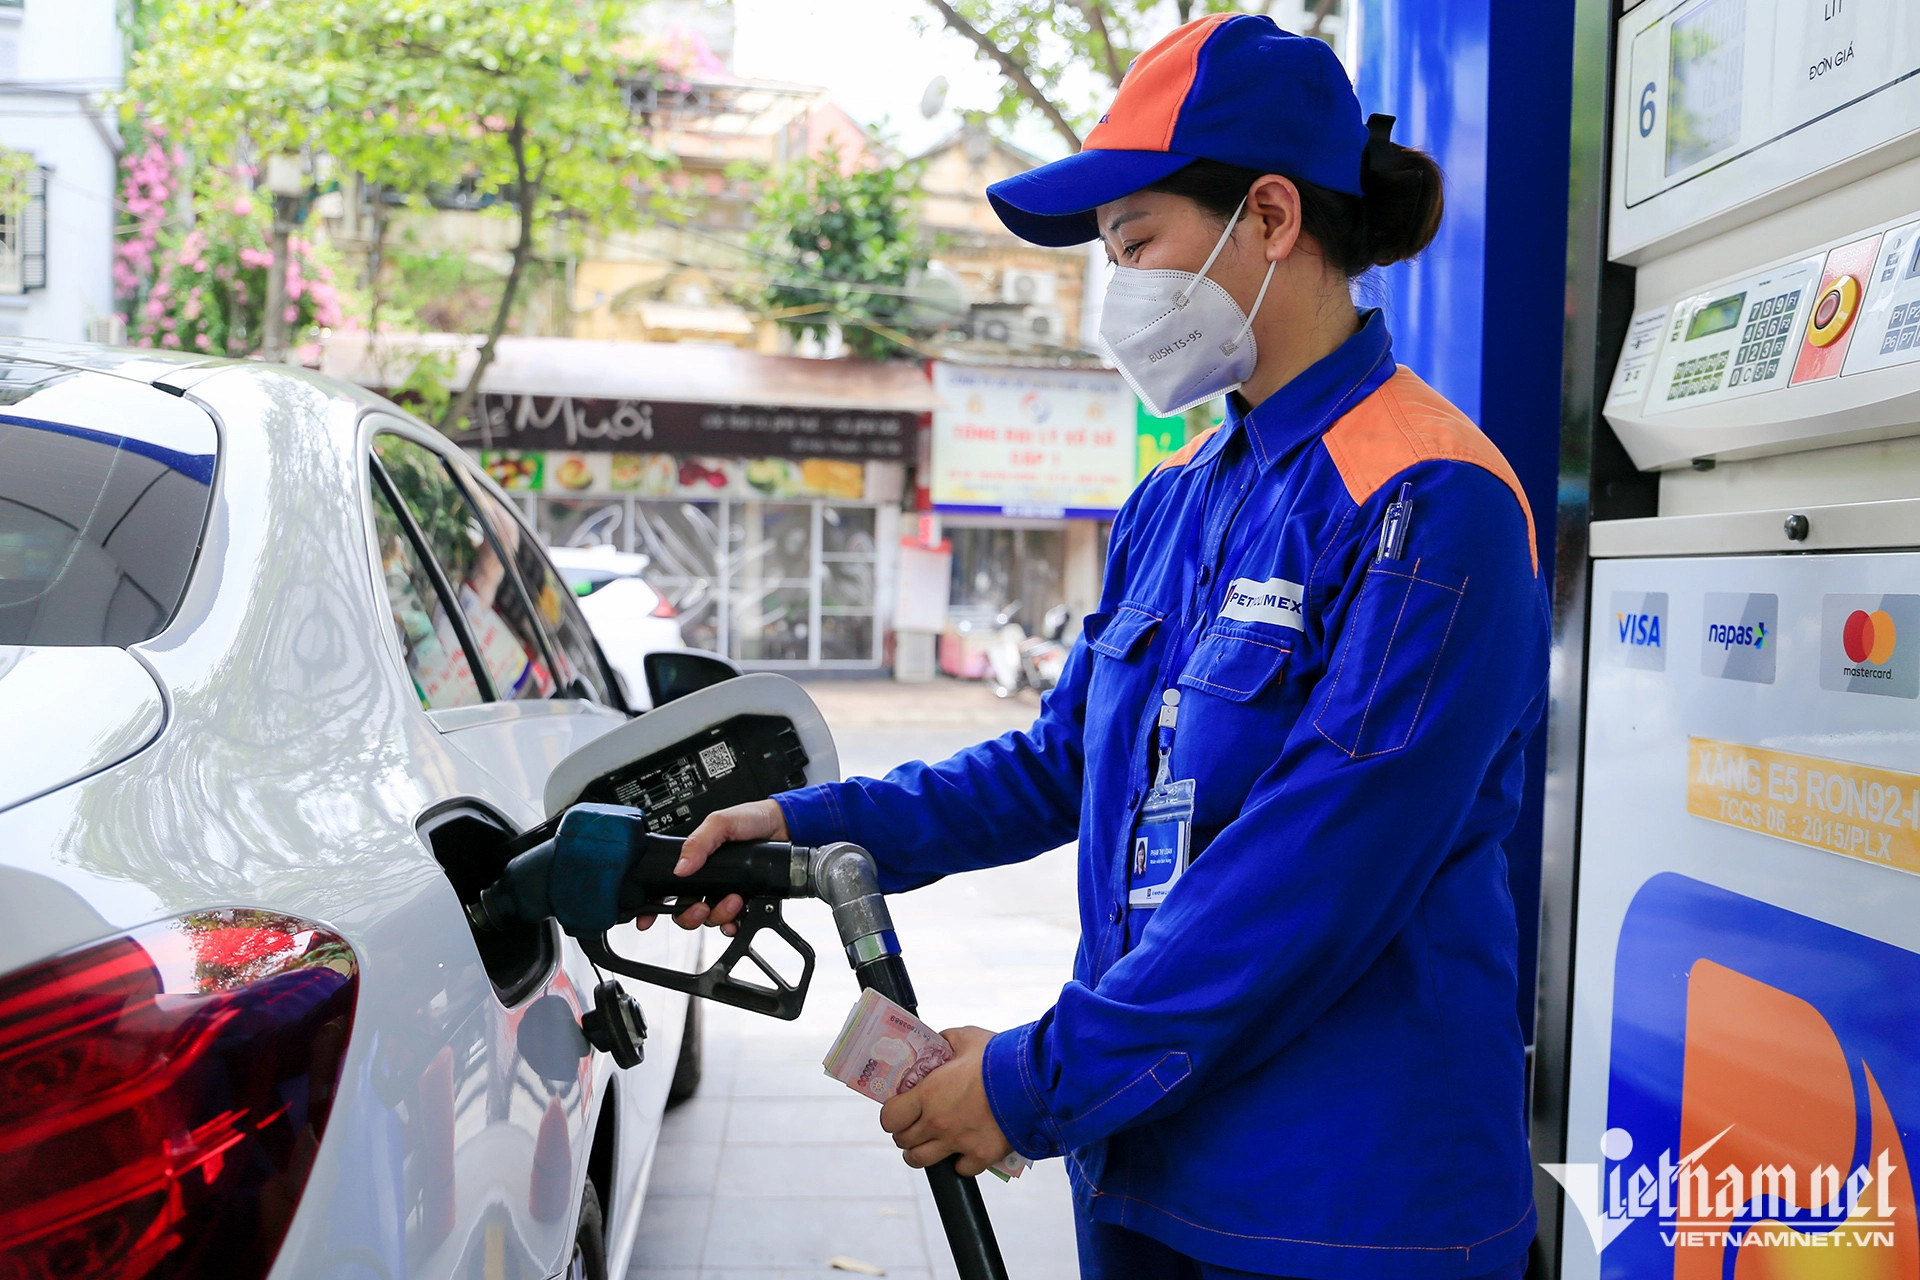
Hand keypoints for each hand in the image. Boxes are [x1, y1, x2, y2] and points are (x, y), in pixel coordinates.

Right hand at [633, 800, 788, 935]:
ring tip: (734, 899)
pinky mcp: (744, 899)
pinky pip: (732, 921)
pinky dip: (732, 924)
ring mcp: (724, 891)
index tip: (646, 918)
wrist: (784, 826)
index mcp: (695, 861)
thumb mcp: (720, 822)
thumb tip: (681, 867)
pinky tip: (737, 918)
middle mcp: (707, 879)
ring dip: (718, 915)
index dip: (653, 906)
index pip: (666, 888)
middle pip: (685, 910)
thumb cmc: (751, 819)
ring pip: (709, 918)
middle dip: (691, 915)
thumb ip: (699, 842)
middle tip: (703, 906)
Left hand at [878, 1026, 1013, 1177]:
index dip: (892, 1114)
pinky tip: (966, 1149)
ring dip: (921, 1153)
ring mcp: (958, 1143)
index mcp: (928, 1095)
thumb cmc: (998, 1057)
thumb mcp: (967, 1038)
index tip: (901, 1109)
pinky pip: (960, 1169)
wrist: (1034, 1082)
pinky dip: (961, 1162)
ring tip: (930, 1144)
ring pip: (921, 1161)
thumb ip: (946, 1041)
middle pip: (903, 1141)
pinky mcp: (981, 1156)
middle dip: (906, 1133)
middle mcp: (937, 1123)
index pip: (890, 1117)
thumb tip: (937, 1042)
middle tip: (916, 1124)